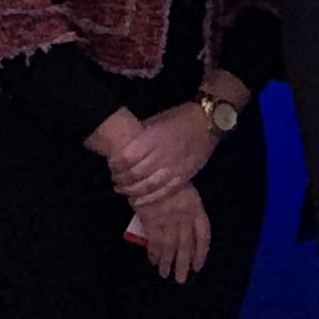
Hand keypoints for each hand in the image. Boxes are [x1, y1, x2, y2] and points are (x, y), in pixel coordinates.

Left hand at [98, 100, 221, 204]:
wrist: (207, 123)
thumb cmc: (179, 118)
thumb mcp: (155, 120)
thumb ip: (140, 135)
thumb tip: (123, 146)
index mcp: (153, 138)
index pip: (128, 158)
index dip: (116, 165)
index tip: (111, 164)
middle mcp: (163, 155)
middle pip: (136, 174)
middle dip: (121, 179)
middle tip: (115, 179)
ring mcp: (174, 169)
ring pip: (148, 187)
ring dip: (132, 191)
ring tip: (124, 190)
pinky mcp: (182, 178)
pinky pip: (163, 193)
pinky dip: (149, 199)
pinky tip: (139, 199)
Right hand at [130, 180, 211, 281]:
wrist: (149, 167)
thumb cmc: (168, 177)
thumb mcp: (185, 190)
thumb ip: (188, 209)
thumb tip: (185, 230)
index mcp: (196, 208)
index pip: (203, 236)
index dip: (201, 253)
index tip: (197, 266)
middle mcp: (184, 216)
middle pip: (186, 245)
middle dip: (183, 264)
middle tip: (180, 279)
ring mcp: (167, 218)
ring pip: (170, 246)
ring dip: (167, 262)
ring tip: (165, 274)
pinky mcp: (151, 219)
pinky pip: (154, 241)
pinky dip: (154, 253)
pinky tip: (153, 261)